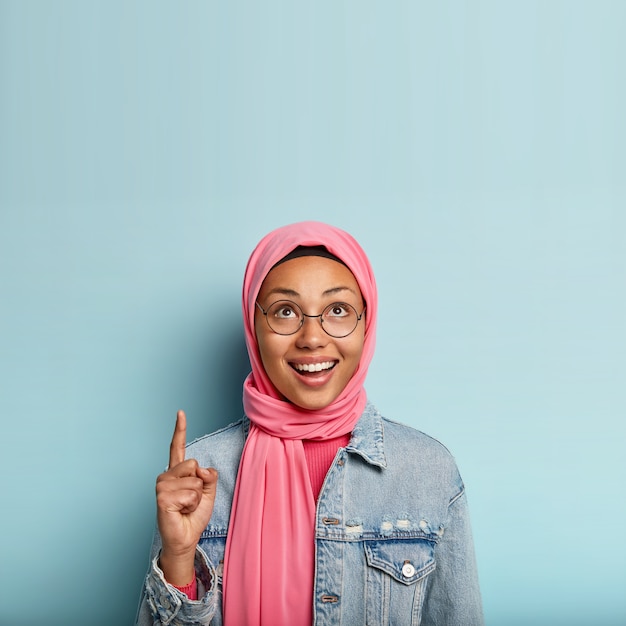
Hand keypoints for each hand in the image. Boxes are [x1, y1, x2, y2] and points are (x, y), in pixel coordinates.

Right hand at [156, 410, 217, 585]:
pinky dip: (192, 504)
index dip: (179, 429)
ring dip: (196, 497)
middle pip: (193, 464)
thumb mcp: (208, 491)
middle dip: (200, 483)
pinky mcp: (162, 498)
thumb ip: (209, 476)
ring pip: (194, 480)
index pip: (177, 446)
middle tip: (190, 499)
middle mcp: (166, 476)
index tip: (181, 412)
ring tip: (185, 507)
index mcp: (177, 472)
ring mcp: (162, 486)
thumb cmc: (194, 515)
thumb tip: (201, 469)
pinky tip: (181, 511)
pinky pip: (190, 494)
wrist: (186, 538)